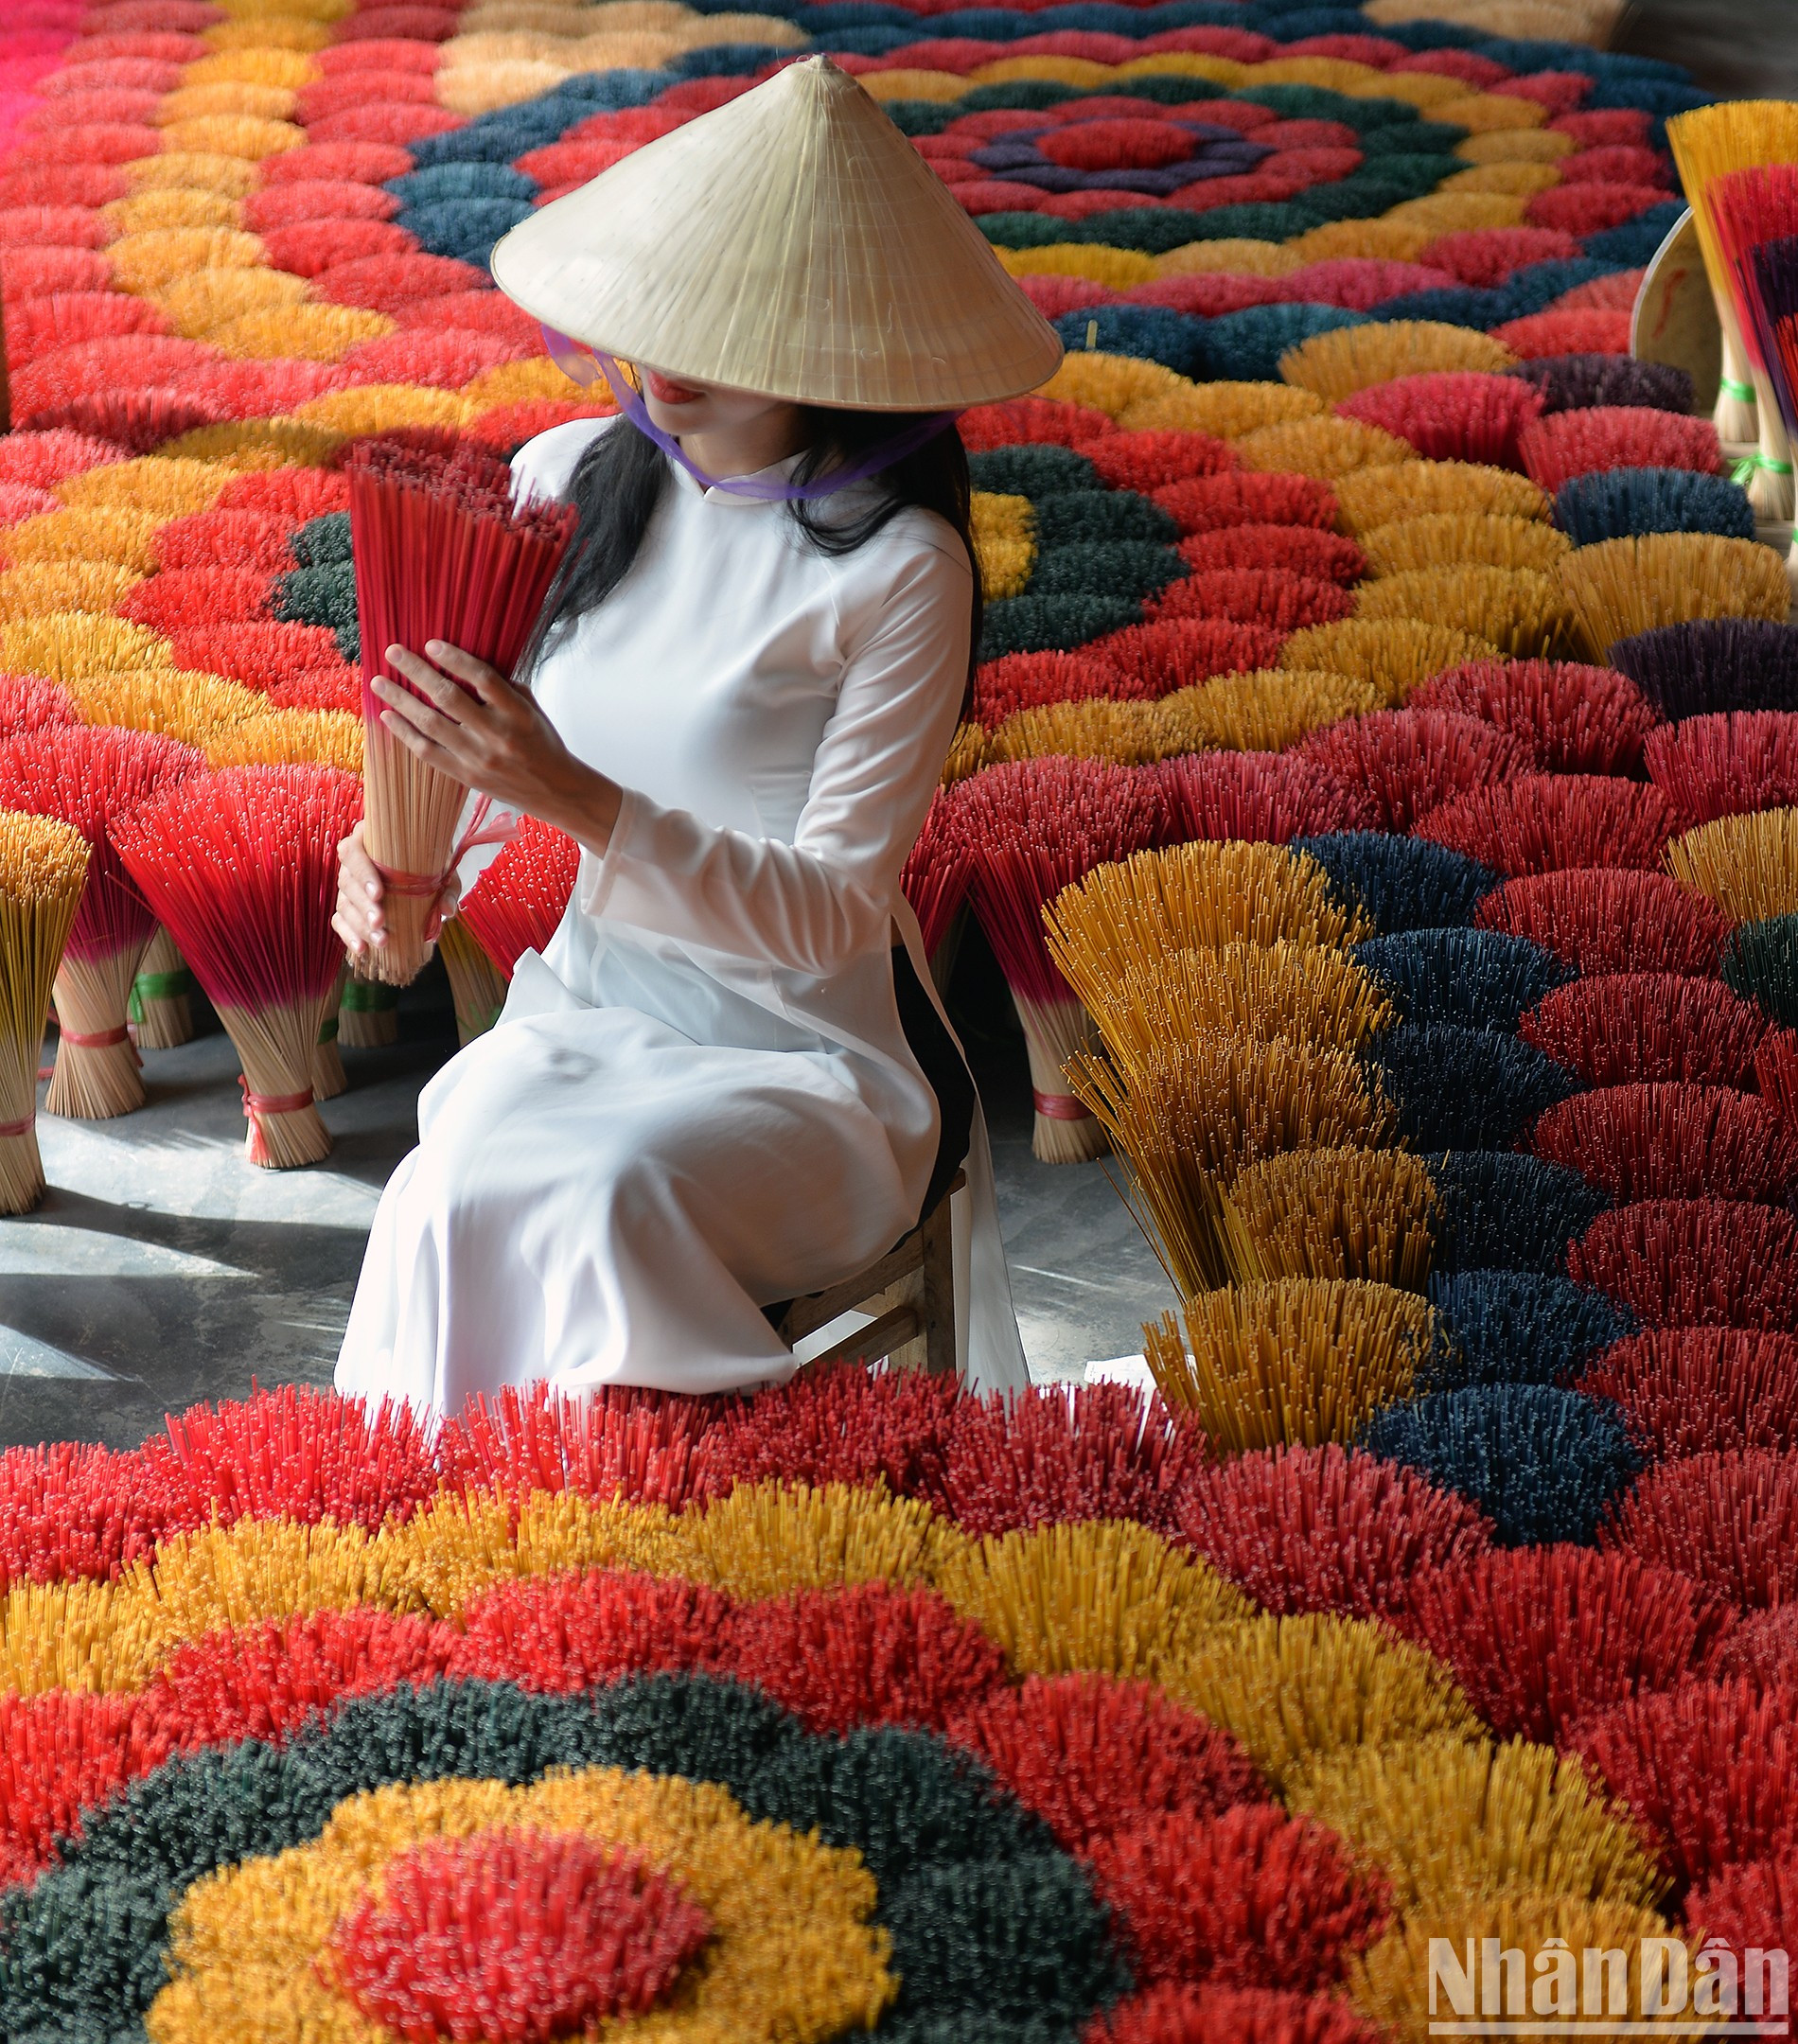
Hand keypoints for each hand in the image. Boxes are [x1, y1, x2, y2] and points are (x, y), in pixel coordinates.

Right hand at [333, 818, 459, 962]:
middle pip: (346, 881)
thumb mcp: (443, 869)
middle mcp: (354, 861)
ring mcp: (348, 884)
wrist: (424, 864)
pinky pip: (340, 921)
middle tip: (380, 923)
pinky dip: (349, 936)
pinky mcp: (348, 905)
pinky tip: (362, 949)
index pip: (352, 852)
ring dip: (360, 925)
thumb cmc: (431, 861)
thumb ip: (447, 887)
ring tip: (381, 941)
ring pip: (344, 904)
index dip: (362, 873)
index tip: (379, 893)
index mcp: (370, 840)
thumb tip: (446, 911)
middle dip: (363, 905)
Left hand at [371, 640, 594, 821]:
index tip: (431, 644)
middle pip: (448, 698)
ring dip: (401, 700)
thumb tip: (465, 665)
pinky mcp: (466, 776)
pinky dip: (405, 733)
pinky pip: (428, 752)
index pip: (482, 678)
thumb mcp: (532, 710)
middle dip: (417, 672)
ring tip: (379, 682)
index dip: (455, 659)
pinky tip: (389, 716)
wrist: (555, 791)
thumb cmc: (543, 744)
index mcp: (518, 713)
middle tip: (393, 652)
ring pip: (431, 724)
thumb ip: (503, 688)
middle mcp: (496, 736)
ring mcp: (478, 758)